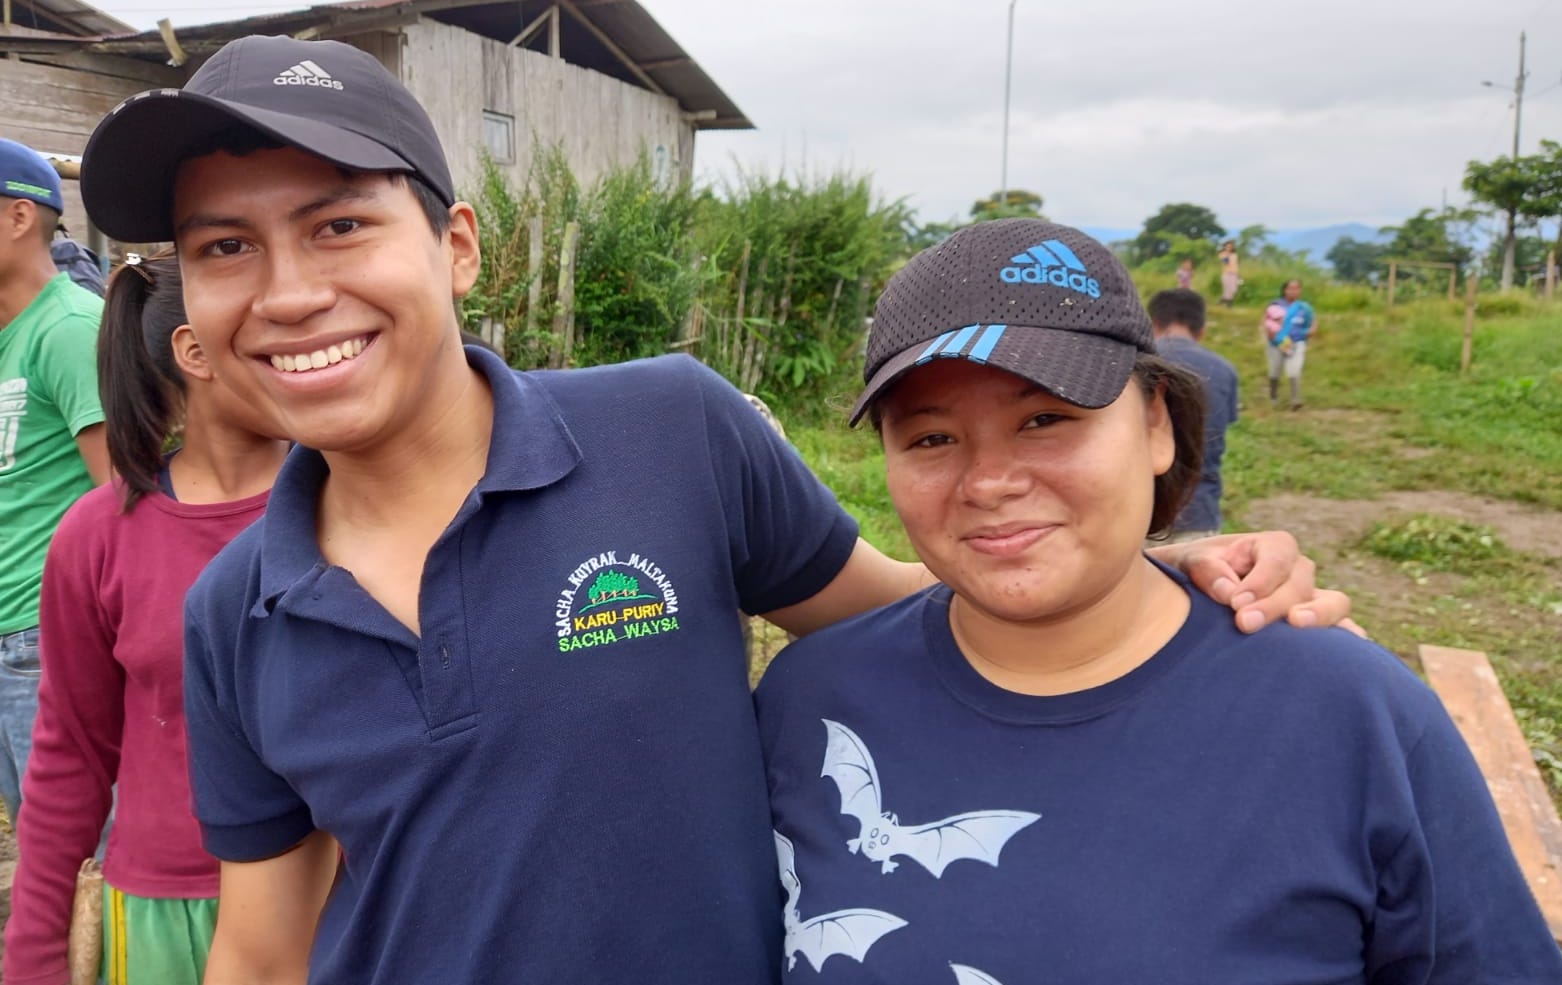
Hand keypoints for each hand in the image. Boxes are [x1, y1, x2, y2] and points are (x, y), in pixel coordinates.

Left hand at [1149, 531, 1362, 635]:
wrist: (1199, 590)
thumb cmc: (1200, 570)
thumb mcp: (1193, 561)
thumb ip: (1208, 571)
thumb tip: (1229, 594)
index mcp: (1274, 546)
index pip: (1277, 560)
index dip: (1260, 581)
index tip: (1236, 603)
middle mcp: (1299, 570)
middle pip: (1300, 585)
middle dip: (1274, 605)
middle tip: (1245, 623)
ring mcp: (1312, 597)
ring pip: (1333, 603)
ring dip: (1319, 617)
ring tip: (1296, 626)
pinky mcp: (1316, 624)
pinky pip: (1342, 629)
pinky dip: (1347, 639)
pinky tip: (1349, 654)